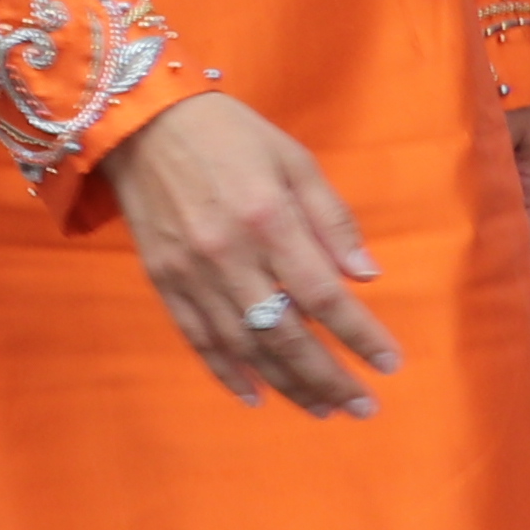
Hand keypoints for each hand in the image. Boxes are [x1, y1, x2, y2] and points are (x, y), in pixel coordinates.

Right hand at [99, 91, 400, 415]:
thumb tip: (366, 275)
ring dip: (286, 384)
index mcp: (268, 220)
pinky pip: (197, 338)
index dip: (360, 335)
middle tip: (363, 408)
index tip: (390, 364)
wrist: (139, 120)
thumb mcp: (293, 159)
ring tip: (322, 409)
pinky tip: (254, 396)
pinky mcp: (163, 280)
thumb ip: (331, 219)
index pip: (324, 295)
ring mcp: (190, 273)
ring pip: (244, 346)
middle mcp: (228, 255)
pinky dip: (226, 372)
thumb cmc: (228, 133)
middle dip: (329, 377)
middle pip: (285, 334)